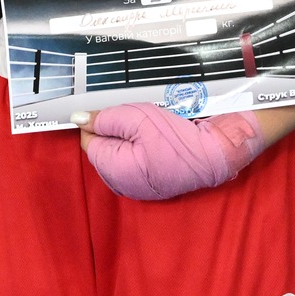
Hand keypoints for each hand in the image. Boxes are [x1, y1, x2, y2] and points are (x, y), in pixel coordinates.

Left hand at [72, 103, 264, 201]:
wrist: (217, 152)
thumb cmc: (178, 137)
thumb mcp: (137, 118)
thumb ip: (104, 119)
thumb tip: (77, 119)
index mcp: (113, 169)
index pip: (89, 140)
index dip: (99, 121)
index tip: (115, 109)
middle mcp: (122, 183)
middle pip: (104, 146)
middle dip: (115, 128)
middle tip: (139, 117)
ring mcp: (138, 186)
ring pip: (120, 152)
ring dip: (129, 136)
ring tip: (151, 127)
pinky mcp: (152, 183)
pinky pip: (135, 159)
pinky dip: (142, 146)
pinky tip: (157, 138)